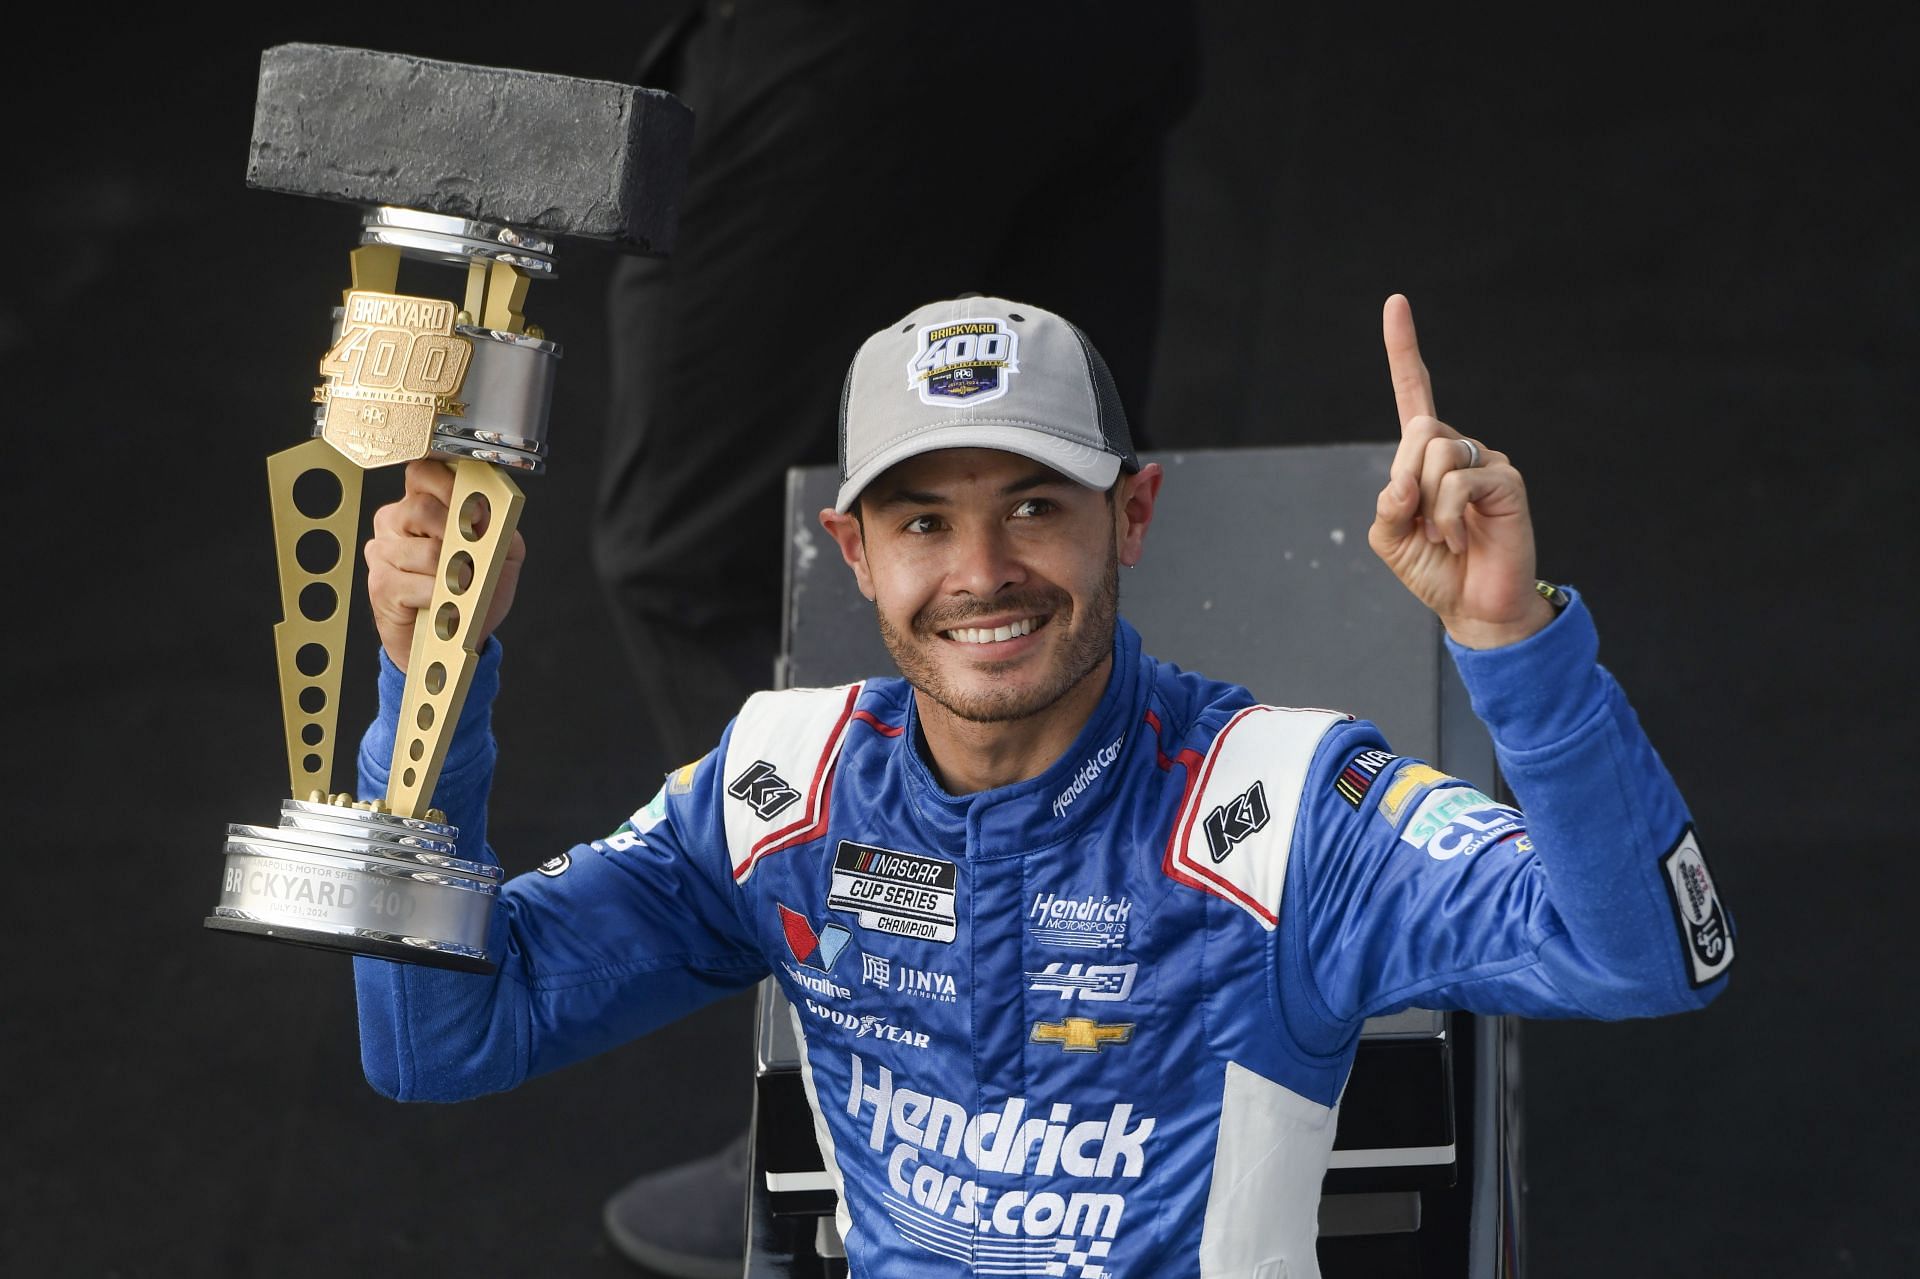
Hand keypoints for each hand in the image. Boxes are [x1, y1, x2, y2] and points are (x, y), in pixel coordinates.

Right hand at [365, 459, 526, 669]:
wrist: (451, 641)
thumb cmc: (470, 594)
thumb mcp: (499, 556)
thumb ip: (499, 528)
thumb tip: (493, 510)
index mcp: (421, 505)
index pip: (423, 474)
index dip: (446, 484)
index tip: (472, 503)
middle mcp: (396, 523)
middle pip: (420, 509)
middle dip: (455, 532)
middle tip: (473, 552)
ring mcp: (384, 553)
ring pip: (424, 550)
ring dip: (452, 572)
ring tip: (463, 585)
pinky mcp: (381, 584)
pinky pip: (414, 583)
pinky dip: (439, 595)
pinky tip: (445, 602)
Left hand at [1368, 294, 1553, 648]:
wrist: (1475, 608)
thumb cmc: (1435, 570)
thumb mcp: (1390, 537)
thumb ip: (1387, 502)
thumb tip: (1404, 479)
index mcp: (1426, 456)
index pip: (1415, 392)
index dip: (1403, 349)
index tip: (1395, 302)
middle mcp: (1460, 448)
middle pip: (1418, 428)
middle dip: (1406, 478)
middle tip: (1416, 520)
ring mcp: (1488, 461)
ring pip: (1436, 453)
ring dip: (1426, 506)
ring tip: (1444, 538)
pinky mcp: (1508, 482)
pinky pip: (1458, 482)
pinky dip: (1445, 518)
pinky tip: (1460, 541)